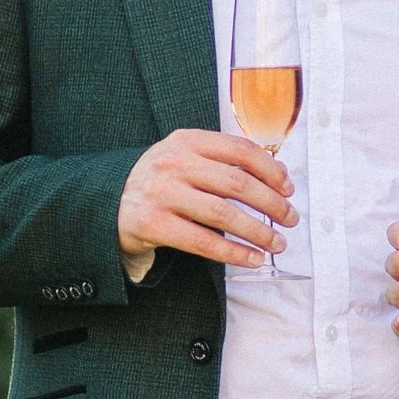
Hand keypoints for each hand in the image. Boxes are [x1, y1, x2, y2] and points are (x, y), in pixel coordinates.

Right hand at [116, 130, 295, 269]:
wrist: (108, 202)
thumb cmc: (160, 181)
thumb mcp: (184, 156)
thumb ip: (222, 160)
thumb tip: (277, 175)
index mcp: (186, 140)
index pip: (240, 150)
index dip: (270, 170)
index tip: (288, 188)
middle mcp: (173, 163)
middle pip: (237, 183)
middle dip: (271, 203)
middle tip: (290, 218)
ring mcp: (162, 193)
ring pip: (223, 214)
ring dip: (258, 231)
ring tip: (277, 242)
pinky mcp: (153, 224)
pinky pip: (203, 242)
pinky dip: (234, 252)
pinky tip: (253, 258)